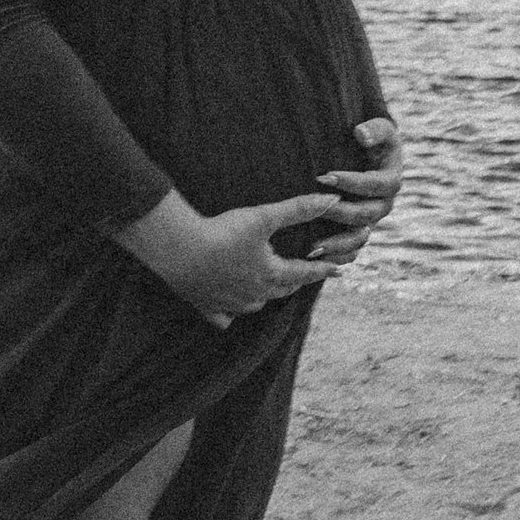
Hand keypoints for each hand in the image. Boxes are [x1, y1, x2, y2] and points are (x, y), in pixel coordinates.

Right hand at [111, 187, 370, 328]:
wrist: (181, 250)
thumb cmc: (223, 232)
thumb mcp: (264, 217)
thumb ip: (298, 209)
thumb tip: (333, 201)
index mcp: (270, 273)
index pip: (304, 273)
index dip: (322, 270)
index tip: (339, 271)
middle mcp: (254, 293)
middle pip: (281, 291)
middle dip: (295, 283)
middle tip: (303, 277)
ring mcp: (230, 303)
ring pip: (255, 306)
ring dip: (264, 297)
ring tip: (267, 287)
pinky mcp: (207, 306)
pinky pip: (224, 317)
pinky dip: (230, 314)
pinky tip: (231, 310)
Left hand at [308, 115, 404, 253]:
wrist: (373, 156)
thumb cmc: (375, 139)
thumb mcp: (380, 128)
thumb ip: (375, 129)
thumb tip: (360, 134)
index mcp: (391, 180)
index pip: (375, 184)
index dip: (352, 182)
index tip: (325, 176)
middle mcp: (384, 204)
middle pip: (367, 214)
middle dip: (340, 212)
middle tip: (315, 207)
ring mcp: (372, 220)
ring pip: (360, 238)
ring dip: (338, 244)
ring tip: (313, 246)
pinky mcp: (360, 230)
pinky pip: (352, 250)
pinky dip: (336, 256)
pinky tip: (314, 260)